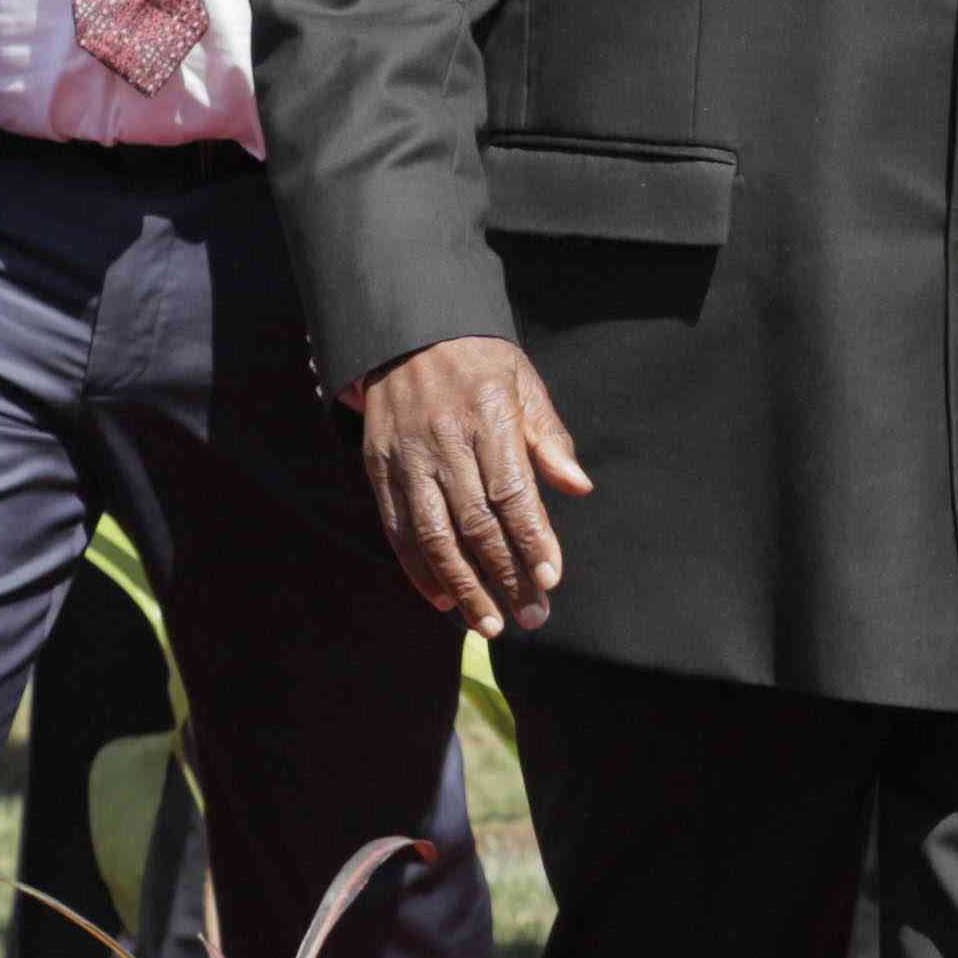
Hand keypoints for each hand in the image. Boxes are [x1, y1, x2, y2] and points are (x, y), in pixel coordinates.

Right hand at [354, 337, 588, 635]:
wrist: (404, 333)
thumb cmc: (477, 363)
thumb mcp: (522, 383)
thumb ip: (548, 437)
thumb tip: (579, 487)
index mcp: (486, 417)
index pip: (512, 490)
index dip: (531, 538)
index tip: (551, 578)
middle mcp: (443, 441)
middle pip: (475, 522)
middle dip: (505, 575)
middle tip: (531, 616)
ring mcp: (407, 458)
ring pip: (433, 535)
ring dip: (462, 586)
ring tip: (487, 624)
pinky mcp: (378, 469)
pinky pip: (398, 529)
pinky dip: (419, 569)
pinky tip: (443, 599)